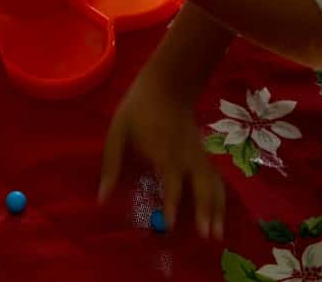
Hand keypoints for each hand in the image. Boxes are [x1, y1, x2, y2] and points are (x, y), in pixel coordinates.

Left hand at [100, 63, 224, 240]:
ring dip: (217, 208)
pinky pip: (215, 176)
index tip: (171, 226)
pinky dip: (220, 196)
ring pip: (212, 182)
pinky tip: (220, 213)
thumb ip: (111, 164)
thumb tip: (101, 199)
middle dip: (206, 211)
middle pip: (201, 185)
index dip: (172, 203)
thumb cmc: (138, 109)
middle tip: (208, 237)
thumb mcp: (118, 131)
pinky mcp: (202, 154)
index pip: (171, 181)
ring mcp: (197, 155)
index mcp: (163, 152)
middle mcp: (185, 156)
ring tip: (219, 234)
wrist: (166, 85)